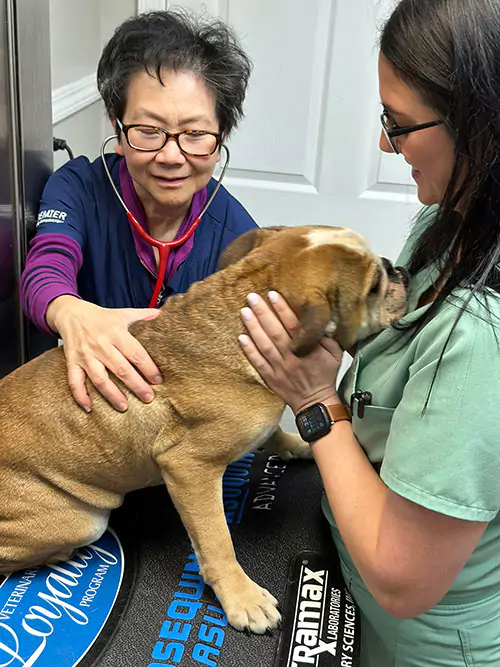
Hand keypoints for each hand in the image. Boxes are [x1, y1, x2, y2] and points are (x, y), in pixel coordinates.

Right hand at [46, 295, 162, 411]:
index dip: (148, 368)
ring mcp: (86, 355)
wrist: (70, 313)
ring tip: (124, 407)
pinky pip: (75, 381)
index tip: (158, 380)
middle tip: (148, 398)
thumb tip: (161, 315)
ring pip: (100, 379)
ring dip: (112, 394)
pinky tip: (89, 408)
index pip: (136, 353)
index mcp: (116, 332)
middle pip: (121, 369)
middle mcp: (101, 345)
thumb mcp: (122, 313)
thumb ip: (142, 315)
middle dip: (136, 385)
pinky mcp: (72, 362)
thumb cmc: (100, 317)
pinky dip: (80, 395)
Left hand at [238, 291, 343, 413]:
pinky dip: (249, 350)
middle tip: (251, 297)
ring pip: (264, 345)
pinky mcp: (270, 377)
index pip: (293, 325)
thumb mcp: (334, 354)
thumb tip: (322, 317)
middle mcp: (291, 357)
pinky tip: (241, 337)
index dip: (282, 309)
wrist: (315, 402)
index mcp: (307, 349)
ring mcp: (279, 368)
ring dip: (253, 327)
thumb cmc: (324, 375)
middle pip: (275, 332)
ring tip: (244, 311)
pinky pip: (257, 362)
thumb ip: (327, 335)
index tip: (273, 294)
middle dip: (263, 313)